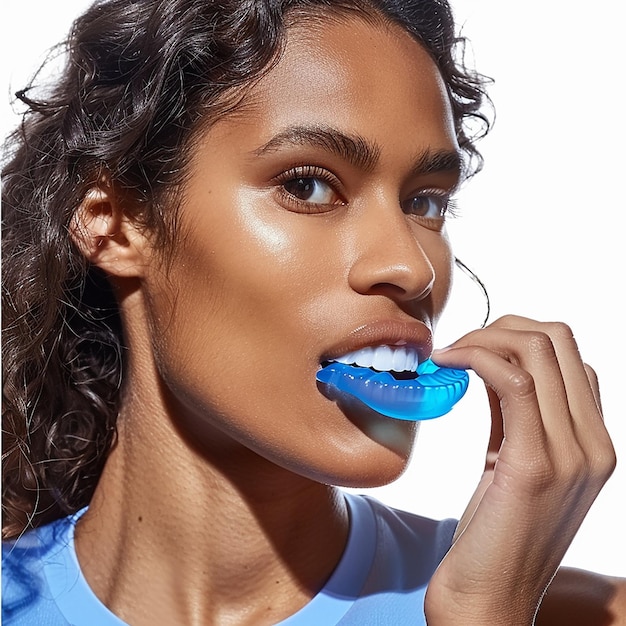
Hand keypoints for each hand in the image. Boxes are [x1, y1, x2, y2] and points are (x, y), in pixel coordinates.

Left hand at [424, 315, 615, 624]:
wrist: (488, 599)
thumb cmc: (495, 530)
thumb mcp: (512, 460)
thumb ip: (515, 413)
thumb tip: (494, 362)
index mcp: (593, 442)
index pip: (571, 356)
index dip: (519, 335)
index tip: (475, 345)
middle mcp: (594, 444)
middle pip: (560, 340)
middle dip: (502, 327)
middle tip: (458, 344)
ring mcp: (571, 454)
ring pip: (540, 350)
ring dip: (484, 337)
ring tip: (448, 354)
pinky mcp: (533, 464)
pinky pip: (515, 381)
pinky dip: (477, 357)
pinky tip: (447, 364)